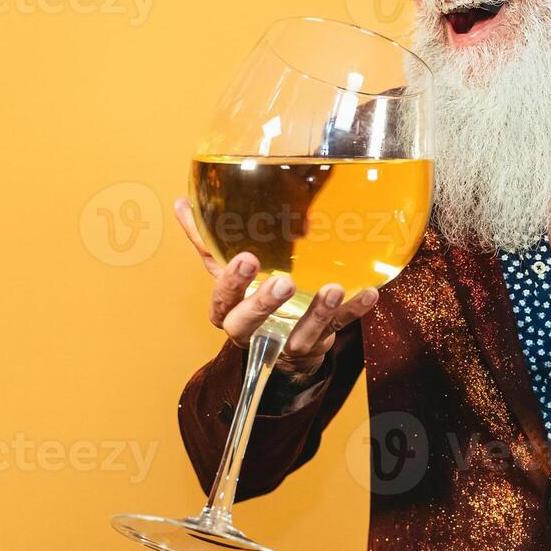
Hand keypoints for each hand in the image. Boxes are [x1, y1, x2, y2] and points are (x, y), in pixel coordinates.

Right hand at [174, 198, 377, 374]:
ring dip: (317, 312)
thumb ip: (206, 241)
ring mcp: (288, 340)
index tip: (247, 258)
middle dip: (263, 305)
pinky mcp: (318, 342)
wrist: (280, 347)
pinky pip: (338, 329)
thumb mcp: (226, 272)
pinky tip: (369, 292)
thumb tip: (181, 203)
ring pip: (300, 335)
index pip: (222, 300)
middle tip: (285, 283)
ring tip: (333, 288)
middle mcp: (255, 332)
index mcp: (228, 311)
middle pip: (248, 325)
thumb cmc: (249, 300)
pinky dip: (354, 311)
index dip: (233, 284)